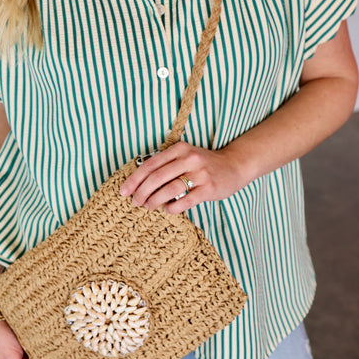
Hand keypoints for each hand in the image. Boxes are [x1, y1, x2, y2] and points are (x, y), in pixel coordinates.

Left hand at [119, 141, 245, 213]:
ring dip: (154, 201)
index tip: (124, 191)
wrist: (235, 166)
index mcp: (179, 149)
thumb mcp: (185, 157)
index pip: (150, 164)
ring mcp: (200, 174)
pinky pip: (185, 201)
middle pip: (157, 177)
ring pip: (169, 189)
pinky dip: (172, 208)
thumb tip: (139, 182)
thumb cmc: (204, 164)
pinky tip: (168, 210)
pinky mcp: (209, 188)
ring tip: (149, 207)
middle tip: (135, 202)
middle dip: (141, 192)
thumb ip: (166, 165)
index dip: (134, 179)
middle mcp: (189, 159)